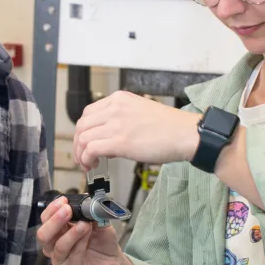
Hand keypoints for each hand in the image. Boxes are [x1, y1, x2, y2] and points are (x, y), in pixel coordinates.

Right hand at [36, 195, 123, 264]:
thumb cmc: (102, 241)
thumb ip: (90, 211)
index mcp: (58, 228)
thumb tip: (86, 201)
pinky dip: (79, 243)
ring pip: (55, 244)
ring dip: (71, 232)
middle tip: (68, 210)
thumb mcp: (98, 221)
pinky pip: (68, 254)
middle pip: (42, 233)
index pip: (46, 218)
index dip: (52, 208)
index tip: (64, 200)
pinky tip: (88, 237)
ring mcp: (59, 256)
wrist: (114, 261)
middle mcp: (54, 242)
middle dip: (54, 220)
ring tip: (85, 224)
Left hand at [73, 91, 200, 169]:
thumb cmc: (170, 128)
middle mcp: (115, 108)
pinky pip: (91, 149)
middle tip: (82, 156)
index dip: (83, 130)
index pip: (88, 112)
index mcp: (120, 99)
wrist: (186, 134)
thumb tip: (108, 138)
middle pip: (82, 124)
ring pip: (83, 137)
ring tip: (87, 164)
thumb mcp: (140, 113)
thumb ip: (121, 119)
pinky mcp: (120, 141)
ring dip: (81, 153)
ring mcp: (116, 124)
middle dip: (78, 143)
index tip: (85, 142)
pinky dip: (86, 159)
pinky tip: (92, 165)